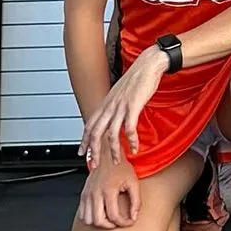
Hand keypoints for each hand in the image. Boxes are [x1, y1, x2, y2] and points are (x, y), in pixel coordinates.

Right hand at [77, 157, 140, 228]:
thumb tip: (134, 217)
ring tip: (109, 218)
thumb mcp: (134, 182)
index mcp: (108, 190)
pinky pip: (82, 214)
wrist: (107, 157)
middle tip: (118, 222)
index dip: (123, 223)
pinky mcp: (83, 195)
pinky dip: (91, 218)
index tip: (129, 222)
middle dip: (110, 226)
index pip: (113, 216)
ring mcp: (87, 194)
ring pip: (88, 220)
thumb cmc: (121, 168)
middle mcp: (95, 193)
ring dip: (99, 223)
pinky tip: (101, 213)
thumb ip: (136, 201)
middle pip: (98, 221)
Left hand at [78, 44, 166, 165]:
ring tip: (118, 160)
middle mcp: (109, 106)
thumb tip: (113, 117)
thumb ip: (115, 105)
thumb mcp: (120, 93)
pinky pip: (129, 128)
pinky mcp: (133, 106)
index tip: (83, 153)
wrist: (147, 65)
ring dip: (113, 150)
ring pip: (111, 134)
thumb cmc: (137, 78)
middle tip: (95, 165)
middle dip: (94, 151)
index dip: (84, 141)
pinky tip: (134, 147)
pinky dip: (131, 140)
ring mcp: (120, 107)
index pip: (89, 126)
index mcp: (105, 104)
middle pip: (96, 133)